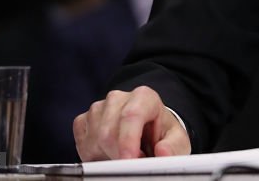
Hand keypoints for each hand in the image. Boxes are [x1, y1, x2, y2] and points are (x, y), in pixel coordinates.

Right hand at [73, 86, 191, 160]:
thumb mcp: (176, 140)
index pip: (132, 115)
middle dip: (119, 155)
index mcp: (144, 97)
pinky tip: (109, 153)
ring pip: (94, 140)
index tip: (130, 161)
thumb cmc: (161, 134)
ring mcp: (98, 108)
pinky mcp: (83, 120)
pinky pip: (82, 143)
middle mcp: (118, 98)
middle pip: (108, 132)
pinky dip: (94, 155)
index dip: (128, 141)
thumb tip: (163, 152)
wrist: (148, 129)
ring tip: (125, 155)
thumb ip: (173, 146)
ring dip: (107, 156)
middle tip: (134, 162)